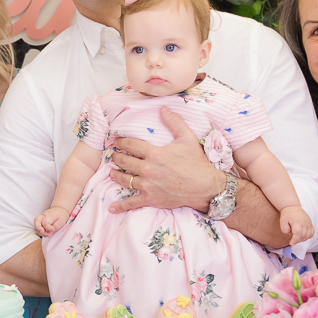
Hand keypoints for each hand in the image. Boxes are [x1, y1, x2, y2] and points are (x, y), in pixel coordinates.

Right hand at [34, 207, 69, 235]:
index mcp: (49, 215)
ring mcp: (41, 217)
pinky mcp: (40, 220)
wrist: (60, 210)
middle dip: (38, 228)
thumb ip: (54, 227)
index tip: (53, 229)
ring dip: (39, 231)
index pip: (45, 222)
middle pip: (36, 220)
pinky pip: (37, 226)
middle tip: (43, 232)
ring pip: (36, 224)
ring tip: (47, 235)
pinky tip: (46, 233)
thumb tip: (49, 230)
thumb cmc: (61, 216)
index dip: (49, 228)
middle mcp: (43, 215)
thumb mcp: (61, 222)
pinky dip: (40, 231)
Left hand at [108, 107, 224, 214]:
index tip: (116, 141)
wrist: (205, 187)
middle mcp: (148, 169)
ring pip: (124, 180)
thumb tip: (163, 109)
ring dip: (115, 175)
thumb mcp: (188, 138)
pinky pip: (132, 203)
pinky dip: (121, 206)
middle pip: (124, 161)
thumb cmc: (196, 163)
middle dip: (116, 157)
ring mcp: (147, 185)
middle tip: (113, 155)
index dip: (121, 142)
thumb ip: (174, 122)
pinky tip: (112, 208)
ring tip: (112, 173)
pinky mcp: (150, 199)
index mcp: (154, 153)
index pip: (130, 145)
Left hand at [279, 206, 314, 244]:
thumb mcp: (282, 221)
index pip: (298, 233)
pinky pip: (312, 233)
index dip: (295, 240)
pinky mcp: (310, 223)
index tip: (291, 243)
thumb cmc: (287, 214)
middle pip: (303, 235)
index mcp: (297, 221)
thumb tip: (290, 234)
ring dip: (302, 239)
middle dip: (297, 240)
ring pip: (308, 235)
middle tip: (292, 240)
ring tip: (296, 237)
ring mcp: (309, 223)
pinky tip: (302, 236)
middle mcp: (305, 222)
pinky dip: (308, 236)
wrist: (292, 207)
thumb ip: (285, 229)